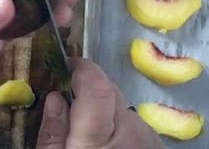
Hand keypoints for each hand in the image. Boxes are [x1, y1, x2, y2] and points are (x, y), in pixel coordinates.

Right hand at [36, 59, 165, 148]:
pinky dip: (117, 126)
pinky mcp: (156, 143)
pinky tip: (106, 144)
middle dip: (87, 89)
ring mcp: (148, 136)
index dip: (80, 69)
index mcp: (99, 136)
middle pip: (109, 90)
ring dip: (102, 109)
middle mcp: (130, 129)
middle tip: (66, 103)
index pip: (97, 84)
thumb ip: (52, 134)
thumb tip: (55, 97)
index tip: (62, 66)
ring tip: (85, 131)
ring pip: (121, 105)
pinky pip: (132, 122)